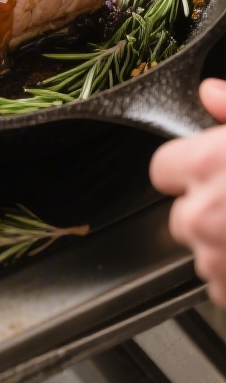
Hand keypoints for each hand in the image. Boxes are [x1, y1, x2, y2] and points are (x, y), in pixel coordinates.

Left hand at [150, 78, 225, 305]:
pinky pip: (224, 288)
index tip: (209, 172)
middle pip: (184, 216)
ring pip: (205, 254)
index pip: (163, 169)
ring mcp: (218, 259)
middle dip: (210, 212)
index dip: (188, 170)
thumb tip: (211, 94)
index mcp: (206, 164)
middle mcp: (203, 214)